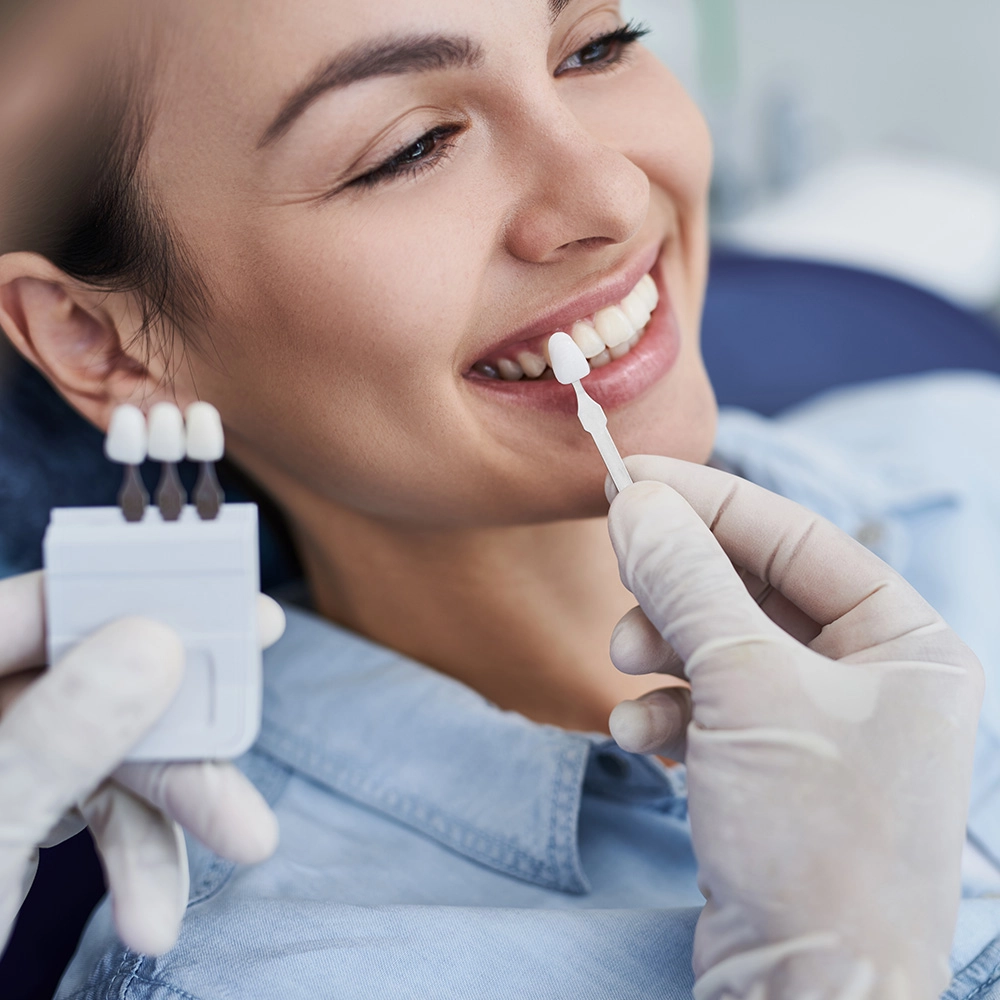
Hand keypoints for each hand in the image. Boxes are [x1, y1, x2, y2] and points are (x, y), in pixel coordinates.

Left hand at [0, 571, 285, 955]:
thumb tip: (152, 642)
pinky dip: (134, 859)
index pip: (30, 613)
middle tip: (241, 800)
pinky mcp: (22, 805)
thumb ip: (57, 736)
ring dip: (158, 832)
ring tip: (174, 912)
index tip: (228, 609)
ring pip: (109, 755)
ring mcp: (1, 759)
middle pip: (94, 692)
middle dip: (170, 763)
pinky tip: (149, 917)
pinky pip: (98, 806)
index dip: (132, 603)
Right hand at [605, 456, 982, 999]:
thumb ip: (687, 582)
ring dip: (662, 653)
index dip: (710, 502)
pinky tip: (642, 741)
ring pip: (718, 649)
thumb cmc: (813, 835)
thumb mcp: (744, 686)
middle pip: (751, 591)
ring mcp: (817, 730)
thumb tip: (635, 500)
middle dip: (677, 591)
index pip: (797, 539)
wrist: (807, 996)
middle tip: (620, 588)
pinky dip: (666, 712)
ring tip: (627, 673)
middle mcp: (869, 680)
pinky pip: (707, 709)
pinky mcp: (768, 774)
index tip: (630, 478)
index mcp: (905, 643)